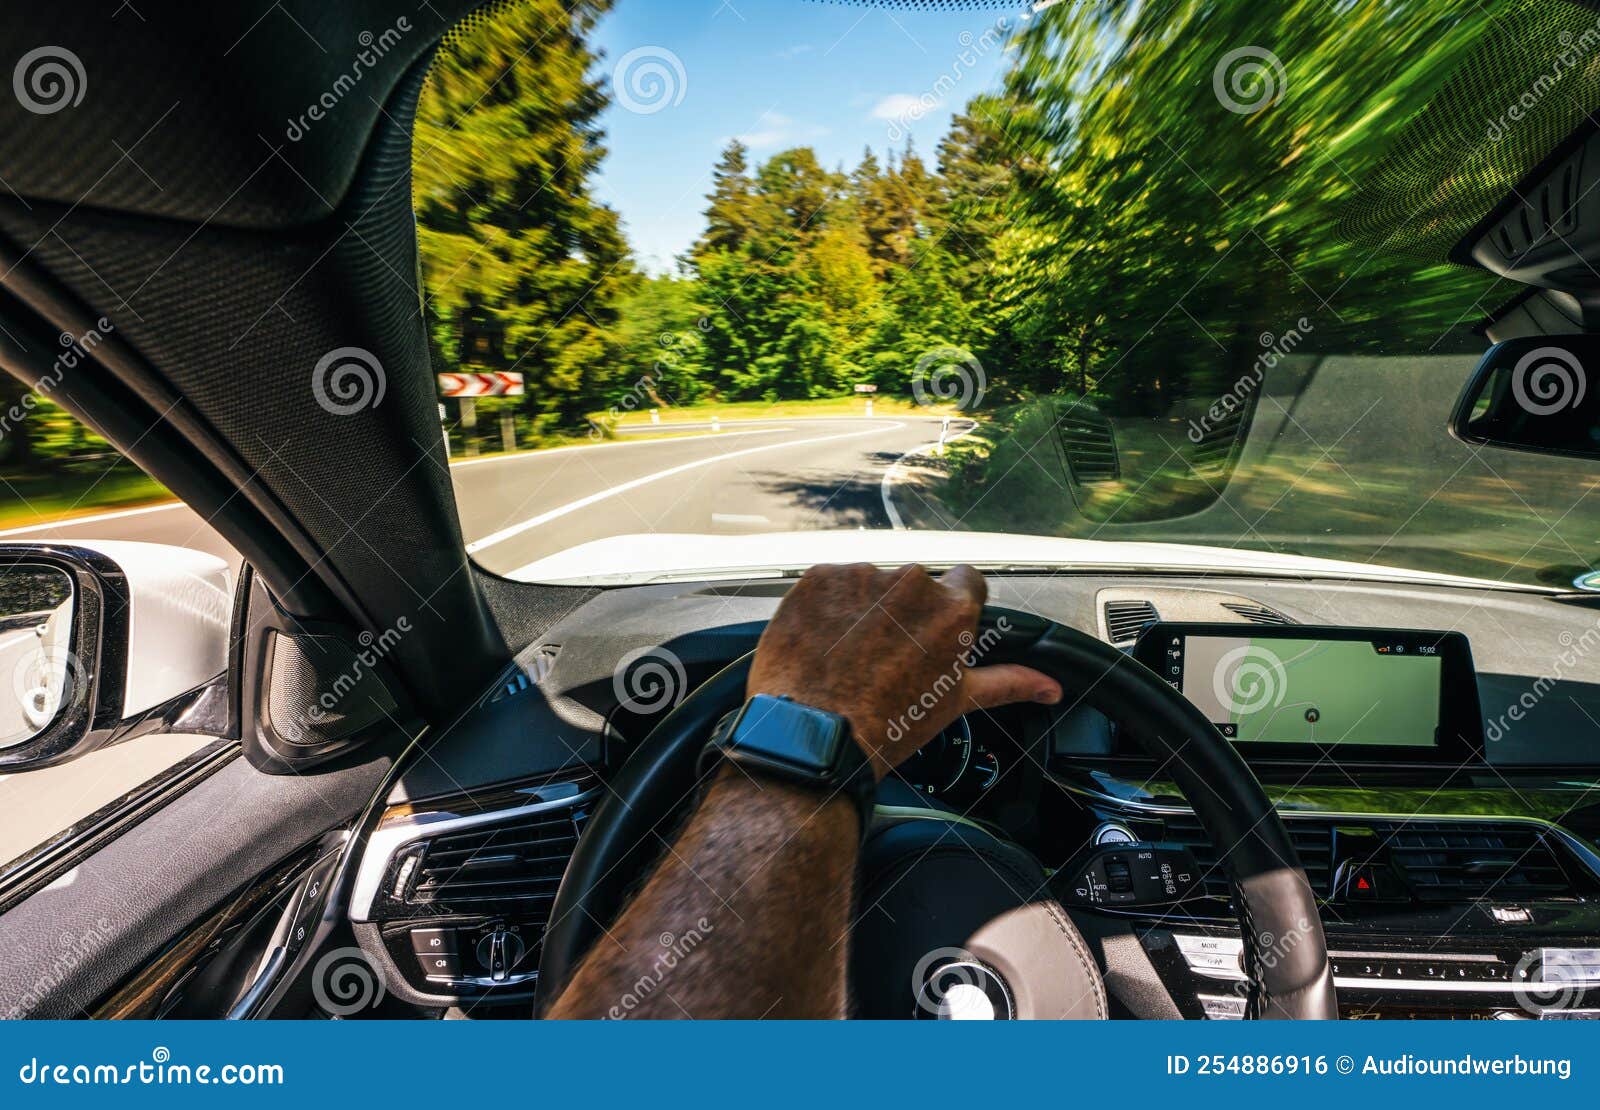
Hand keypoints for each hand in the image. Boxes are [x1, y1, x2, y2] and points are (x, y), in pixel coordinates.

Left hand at [747, 563, 1061, 780]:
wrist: (816, 735)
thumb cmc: (889, 723)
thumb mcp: (956, 701)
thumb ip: (1009, 682)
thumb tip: (1051, 687)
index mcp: (952, 607)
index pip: (965, 582)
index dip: (949, 608)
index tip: (934, 631)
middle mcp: (911, 581)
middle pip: (914, 585)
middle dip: (905, 611)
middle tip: (887, 654)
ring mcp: (861, 575)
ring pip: (870, 582)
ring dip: (864, 608)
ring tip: (850, 653)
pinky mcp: (818, 577)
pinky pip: (830, 583)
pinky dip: (827, 606)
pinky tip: (824, 642)